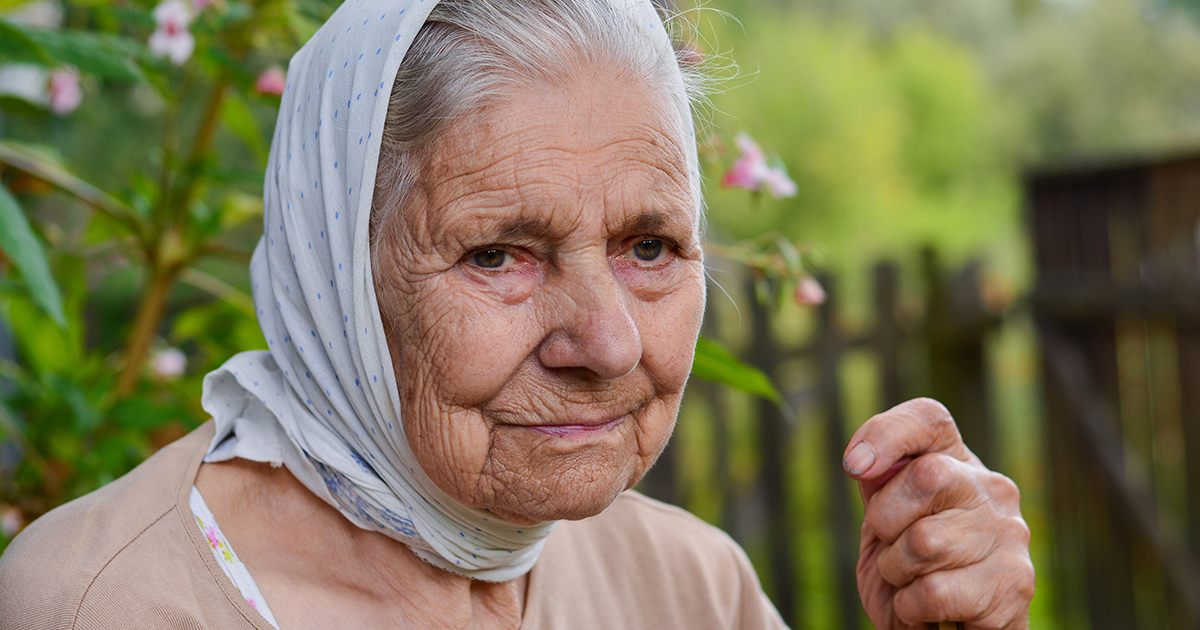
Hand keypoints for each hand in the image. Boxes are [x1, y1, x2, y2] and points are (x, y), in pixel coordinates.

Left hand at [842, 398, 1033, 629]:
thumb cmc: (910, 571)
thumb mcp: (884, 521)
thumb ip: (878, 483)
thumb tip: (862, 463)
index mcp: (956, 463)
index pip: (928, 418)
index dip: (885, 433)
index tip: (854, 467)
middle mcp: (991, 489)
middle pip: (926, 475)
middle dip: (887, 521)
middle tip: (891, 549)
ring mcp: (1010, 535)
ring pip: (926, 542)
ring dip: (898, 573)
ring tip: (913, 583)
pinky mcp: (1015, 585)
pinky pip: (935, 592)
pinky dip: (912, 608)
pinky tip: (927, 611)